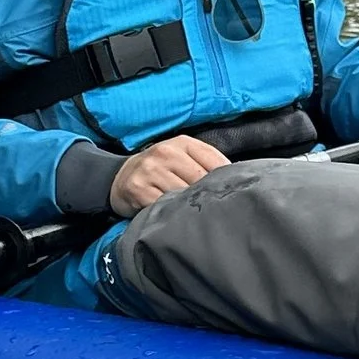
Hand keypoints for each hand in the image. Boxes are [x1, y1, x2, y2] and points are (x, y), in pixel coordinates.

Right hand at [110, 134, 230, 215]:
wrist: (121, 177)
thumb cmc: (160, 168)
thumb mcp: (183, 156)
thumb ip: (208, 163)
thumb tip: (237, 178)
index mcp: (183, 143)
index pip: (215, 162)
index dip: (225, 181)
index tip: (230, 195)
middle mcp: (166, 152)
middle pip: (200, 180)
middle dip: (207, 196)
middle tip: (211, 209)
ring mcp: (150, 170)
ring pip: (183, 195)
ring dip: (189, 208)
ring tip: (190, 213)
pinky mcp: (138, 189)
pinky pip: (163, 206)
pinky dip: (171, 214)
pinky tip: (172, 216)